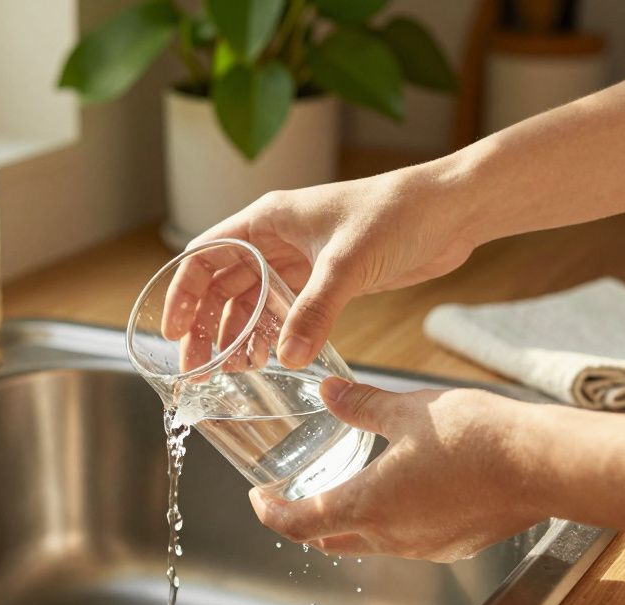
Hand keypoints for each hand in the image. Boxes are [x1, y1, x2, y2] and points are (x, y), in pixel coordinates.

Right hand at [166, 164, 479, 369]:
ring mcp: (300, 260)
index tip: (175, 333)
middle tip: (199, 368)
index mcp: (267, 219)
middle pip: (222, 285)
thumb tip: (287, 358)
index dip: (184, 294)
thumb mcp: (348, 264)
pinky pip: (284, 311)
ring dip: (238, 335)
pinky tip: (269, 361)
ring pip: (251, 301)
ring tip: (232, 372)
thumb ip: (315, 311)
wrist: (450, 211)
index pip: (205, 256)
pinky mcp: (325, 279)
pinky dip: (272, 335)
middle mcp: (276, 238)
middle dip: (206, 326)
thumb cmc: (397, 214)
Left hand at [249, 377, 544, 561]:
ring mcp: (427, 547)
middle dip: (306, 520)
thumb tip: (328, 392)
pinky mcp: (458, 544)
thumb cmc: (475, 436)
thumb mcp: (406, 410)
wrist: (543, 464)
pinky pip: (410, 539)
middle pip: (330, 540)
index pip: (298, 525)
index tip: (260, 497)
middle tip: (295, 493)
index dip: (271, 513)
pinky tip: (406, 489)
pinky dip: (392, 520)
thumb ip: (360, 405)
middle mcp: (392, 538)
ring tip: (350, 484)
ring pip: (370, 542)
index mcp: (368, 506)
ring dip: (351, 520)